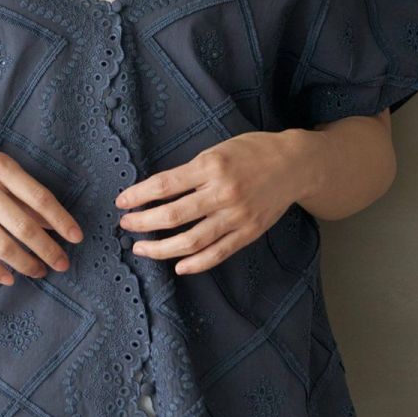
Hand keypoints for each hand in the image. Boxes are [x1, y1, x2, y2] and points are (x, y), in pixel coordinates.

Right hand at [0, 138, 82, 285]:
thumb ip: (23, 192)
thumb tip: (52, 222)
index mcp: (0, 167)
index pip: (39, 197)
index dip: (61, 220)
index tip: (76, 237)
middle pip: (23, 226)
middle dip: (47, 249)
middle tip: (62, 263)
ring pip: (1, 244)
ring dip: (25, 263)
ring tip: (40, 271)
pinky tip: (10, 278)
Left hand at [114, 132, 303, 274]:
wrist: (296, 165)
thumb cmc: (253, 152)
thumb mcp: (218, 150)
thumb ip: (192, 171)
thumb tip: (158, 192)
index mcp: (211, 166)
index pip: (164, 185)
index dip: (138, 196)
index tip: (121, 202)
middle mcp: (222, 192)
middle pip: (172, 216)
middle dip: (142, 223)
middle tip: (126, 226)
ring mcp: (236, 216)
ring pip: (191, 240)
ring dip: (161, 249)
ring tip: (142, 249)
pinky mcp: (248, 233)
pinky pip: (217, 253)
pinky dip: (195, 263)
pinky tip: (178, 266)